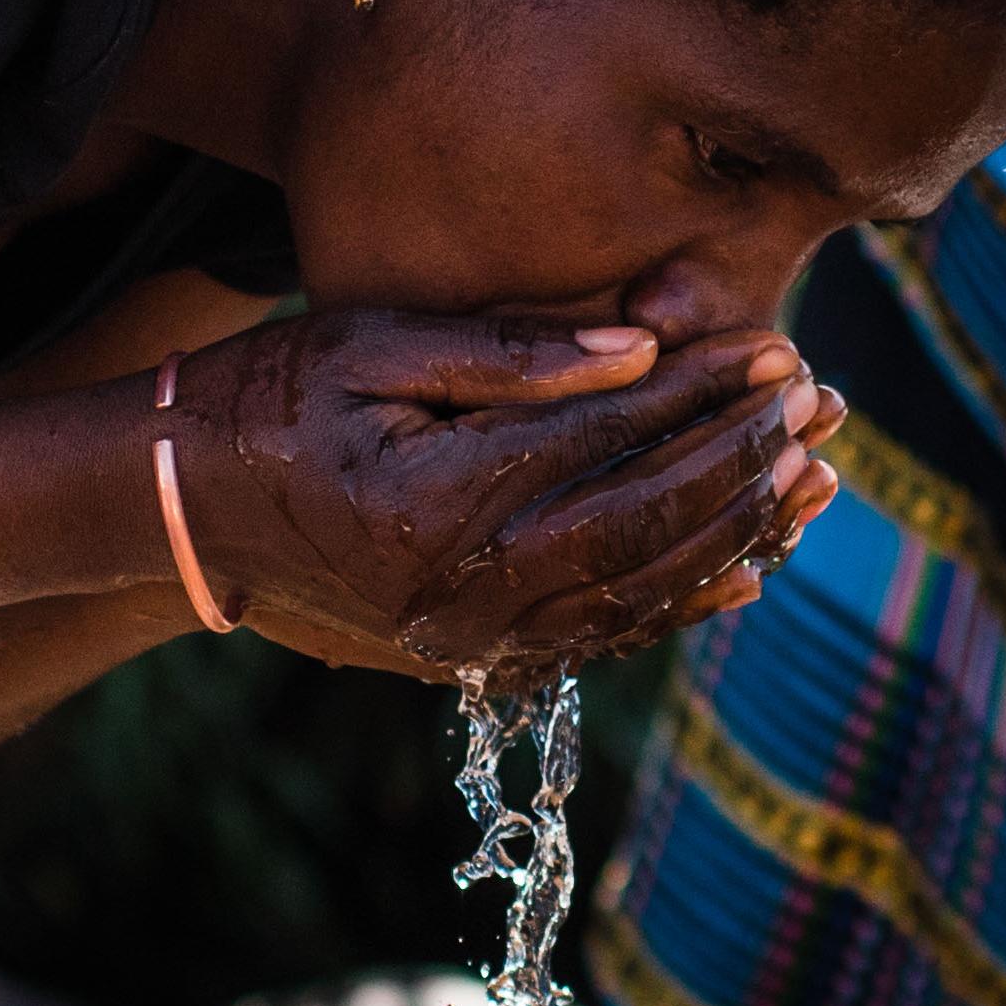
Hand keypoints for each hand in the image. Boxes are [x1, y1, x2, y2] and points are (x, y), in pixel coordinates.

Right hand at [160, 312, 842, 685]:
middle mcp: (464, 590)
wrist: (183, 511)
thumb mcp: (372, 346)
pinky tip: (748, 568)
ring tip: (813, 474)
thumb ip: (511, 352)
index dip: (703, 393)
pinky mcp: (473, 659)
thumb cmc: (272, 400)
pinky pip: (603, 639)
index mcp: (439, 502)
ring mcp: (471, 639)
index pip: (608, 441)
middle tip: (822, 401)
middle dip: (744, 459)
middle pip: (645, 524)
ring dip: (738, 532)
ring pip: (640, 592)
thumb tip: (641, 348)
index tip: (777, 346)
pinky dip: (682, 604)